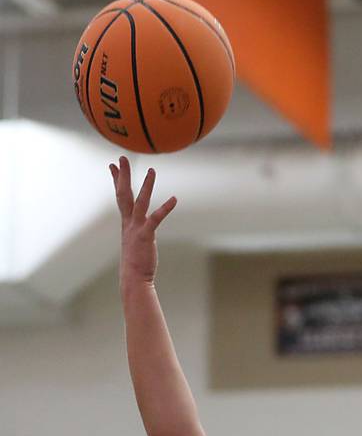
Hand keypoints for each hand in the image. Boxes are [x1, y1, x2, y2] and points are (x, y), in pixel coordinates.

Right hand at [110, 155, 176, 286]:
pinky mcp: (145, 236)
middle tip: (121, 157)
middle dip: (123, 175)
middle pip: (124, 194)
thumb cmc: (136, 264)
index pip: (119, 197)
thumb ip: (135, 233)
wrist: (133, 278)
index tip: (112, 166)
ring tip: (152, 170)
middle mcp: (129, 223)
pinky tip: (174, 199)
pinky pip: (156, 218)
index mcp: (126, 223)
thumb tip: (138, 231)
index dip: (116, 181)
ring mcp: (136, 228)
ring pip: (140, 202)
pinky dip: (165, 208)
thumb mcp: (133, 243)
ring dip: (146, 186)